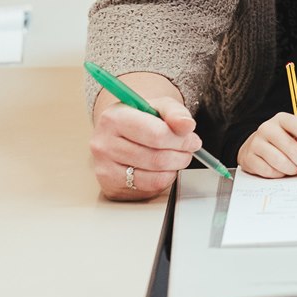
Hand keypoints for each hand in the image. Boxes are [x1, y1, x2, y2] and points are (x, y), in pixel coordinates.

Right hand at [90, 73, 200, 201]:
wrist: (120, 133)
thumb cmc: (141, 118)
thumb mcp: (159, 106)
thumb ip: (175, 112)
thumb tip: (187, 125)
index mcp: (113, 118)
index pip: (156, 134)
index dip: (181, 139)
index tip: (192, 139)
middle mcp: (103, 145)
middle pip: (157, 158)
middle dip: (181, 155)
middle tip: (189, 150)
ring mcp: (105, 169)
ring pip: (154, 178)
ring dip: (175, 169)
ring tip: (177, 158)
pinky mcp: (111, 188)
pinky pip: (149, 190)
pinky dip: (163, 180)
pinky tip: (163, 169)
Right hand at [239, 111, 296, 177]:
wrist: (255, 147)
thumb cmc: (283, 139)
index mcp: (282, 118)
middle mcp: (267, 128)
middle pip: (291, 147)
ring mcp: (256, 143)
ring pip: (279, 161)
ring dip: (292, 169)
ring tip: (296, 170)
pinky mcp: (249, 158)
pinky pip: (268, 171)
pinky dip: (278, 175)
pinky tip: (282, 172)